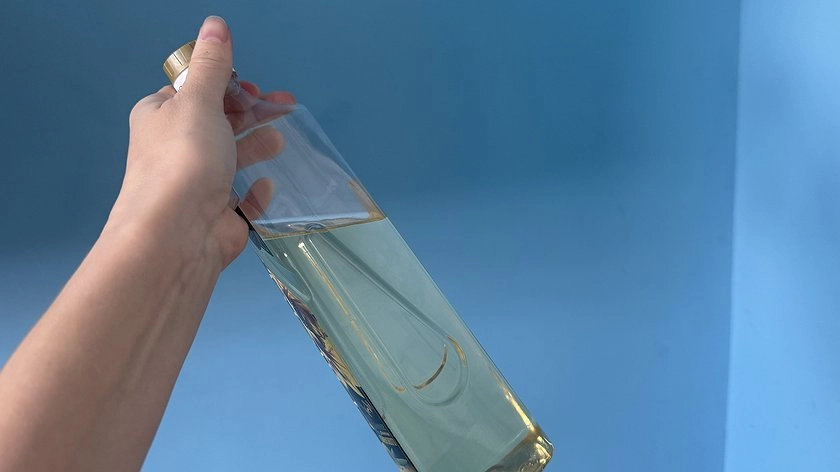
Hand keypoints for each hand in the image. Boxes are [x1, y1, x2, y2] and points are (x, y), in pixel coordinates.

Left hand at [110, 16, 293, 269]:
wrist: (176, 235)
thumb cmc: (184, 159)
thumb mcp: (200, 102)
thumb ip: (213, 66)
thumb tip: (215, 23)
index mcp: (160, 117)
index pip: (194, 93)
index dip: (225, 86)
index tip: (252, 87)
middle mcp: (174, 150)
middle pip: (218, 123)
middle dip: (251, 112)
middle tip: (285, 104)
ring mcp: (196, 185)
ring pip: (232, 158)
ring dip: (256, 146)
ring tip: (280, 142)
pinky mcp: (217, 216)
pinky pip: (241, 200)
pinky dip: (255, 192)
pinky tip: (266, 186)